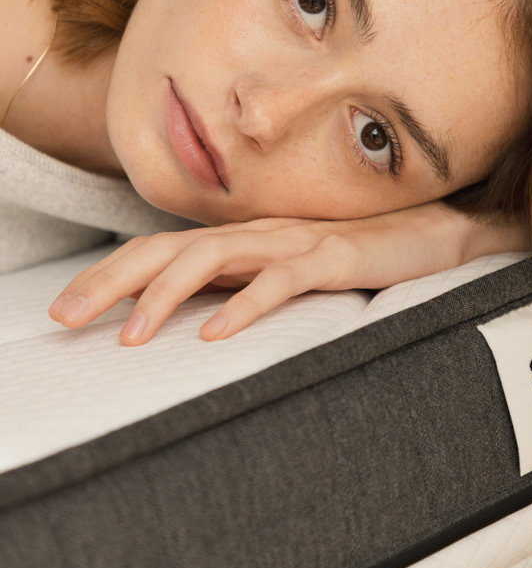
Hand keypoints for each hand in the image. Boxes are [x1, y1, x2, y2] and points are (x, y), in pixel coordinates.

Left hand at [47, 202, 529, 345]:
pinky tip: (215, 332)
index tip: (65, 310)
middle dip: (109, 283)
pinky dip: (244, 305)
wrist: (430, 233)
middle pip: (165, 250)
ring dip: (164, 297)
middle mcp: (254, 234)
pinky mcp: (332, 256)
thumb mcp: (285, 275)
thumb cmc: (357, 255)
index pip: (157, 251)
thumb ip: (240, 286)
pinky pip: (279, 280)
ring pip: (210, 259)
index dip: (107, 276)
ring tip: (129, 335)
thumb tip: (188, 317)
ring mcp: (291, 242)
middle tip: (65, 319)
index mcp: (239, 239)